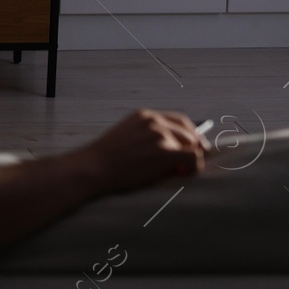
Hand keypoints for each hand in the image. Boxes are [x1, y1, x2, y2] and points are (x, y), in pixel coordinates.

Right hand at [71, 109, 205, 196]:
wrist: (93, 167)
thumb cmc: (106, 158)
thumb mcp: (127, 135)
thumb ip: (148, 135)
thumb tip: (173, 148)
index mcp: (144, 115)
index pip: (179, 120)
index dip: (190, 135)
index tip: (193, 147)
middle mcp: (154, 121)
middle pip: (189, 132)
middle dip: (195, 147)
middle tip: (191, 163)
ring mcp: (160, 134)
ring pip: (192, 146)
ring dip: (189, 159)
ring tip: (178, 172)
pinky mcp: (164, 151)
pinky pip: (193, 158)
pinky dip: (193, 167)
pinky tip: (182, 174)